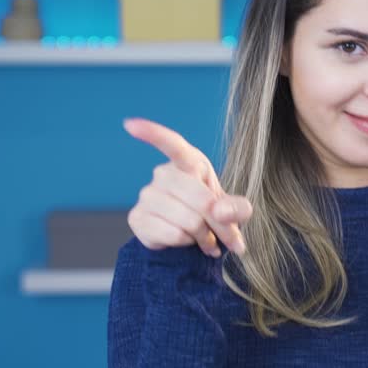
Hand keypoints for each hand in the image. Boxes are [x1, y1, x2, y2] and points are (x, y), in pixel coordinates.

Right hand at [122, 117, 253, 256]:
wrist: (194, 237)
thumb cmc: (214, 215)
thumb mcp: (234, 210)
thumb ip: (236, 209)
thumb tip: (218, 211)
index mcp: (188, 161)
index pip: (171, 144)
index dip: (153, 134)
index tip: (130, 125)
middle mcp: (163, 174)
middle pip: (198, 198)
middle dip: (218, 222)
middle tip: (225, 236)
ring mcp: (147, 196)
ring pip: (187, 220)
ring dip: (203, 235)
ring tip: (206, 239)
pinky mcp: (137, 218)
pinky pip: (171, 234)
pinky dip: (186, 243)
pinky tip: (186, 240)